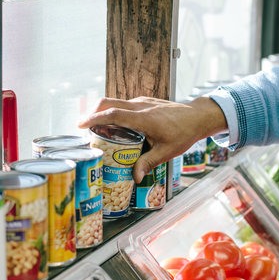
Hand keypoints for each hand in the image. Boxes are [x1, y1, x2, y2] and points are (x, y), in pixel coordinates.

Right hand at [78, 96, 227, 181]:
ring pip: (114, 102)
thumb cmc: (184, 133)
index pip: (113, 114)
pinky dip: (113, 112)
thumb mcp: (166, 151)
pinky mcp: (144, 102)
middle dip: (92, 112)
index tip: (80, 125)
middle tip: (82, 128)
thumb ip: (148, 163)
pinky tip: (114, 128)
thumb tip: (134, 177)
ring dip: (102, 112)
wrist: (198, 116)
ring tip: (96, 130)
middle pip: (107, 102)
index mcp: (143, 118)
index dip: (94, 118)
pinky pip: (123, 104)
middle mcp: (139, 106)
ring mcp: (141, 102)